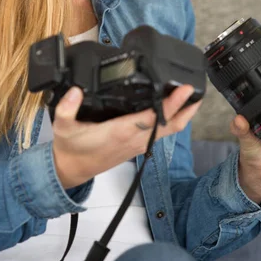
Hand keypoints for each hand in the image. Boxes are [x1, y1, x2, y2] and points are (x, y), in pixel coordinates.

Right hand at [52, 85, 201, 188]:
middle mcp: (134, 139)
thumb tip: (75, 90)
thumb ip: (67, 107)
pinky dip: (172, 120)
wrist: (71, 171)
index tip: (185, 89)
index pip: (153, 117)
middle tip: (198, 90)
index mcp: (120, 132)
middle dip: (186, 108)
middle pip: (170, 125)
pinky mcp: (136, 146)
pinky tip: (172, 109)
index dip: (171, 103)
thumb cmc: (70, 149)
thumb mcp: (63, 126)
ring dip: (182, 115)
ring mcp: (137, 144)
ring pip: (168, 130)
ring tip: (192, 97)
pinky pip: (161, 133)